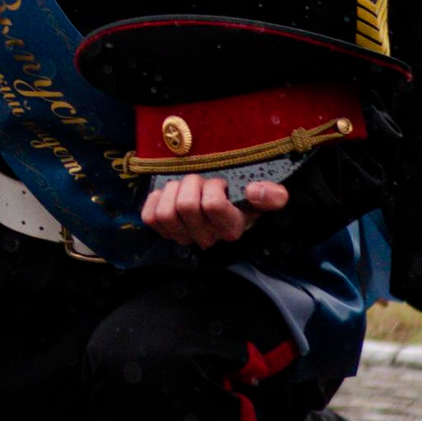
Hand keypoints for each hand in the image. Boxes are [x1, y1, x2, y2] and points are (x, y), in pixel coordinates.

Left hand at [142, 170, 287, 246]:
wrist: (220, 205)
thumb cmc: (240, 198)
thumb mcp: (263, 195)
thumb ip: (272, 195)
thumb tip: (255, 191)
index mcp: (230, 229)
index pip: (212, 206)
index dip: (214, 187)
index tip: (221, 184)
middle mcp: (206, 238)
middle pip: (186, 206)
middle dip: (192, 184)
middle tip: (201, 183)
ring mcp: (182, 236)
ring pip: (166, 212)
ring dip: (174, 191)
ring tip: (185, 188)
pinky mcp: (162, 231)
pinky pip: (149, 215)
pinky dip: (156, 199)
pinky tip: (170, 196)